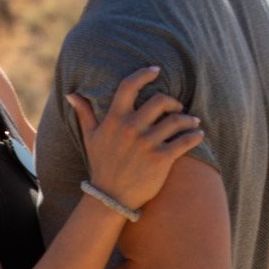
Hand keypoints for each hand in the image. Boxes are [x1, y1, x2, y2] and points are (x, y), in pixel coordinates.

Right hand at [68, 64, 203, 213]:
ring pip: (176, 120)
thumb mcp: (90, 138)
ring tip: (192, 122)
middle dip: (173, 101)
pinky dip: (194, 136)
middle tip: (178, 106)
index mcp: (114, 119)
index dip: (144, 74)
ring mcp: (147, 144)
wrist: (110, 198)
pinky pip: (184, 141)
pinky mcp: (160, 159)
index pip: (129, 86)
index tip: (156, 70)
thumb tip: (71, 95)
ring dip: (189, 119)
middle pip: (160, 101)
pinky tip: (198, 135)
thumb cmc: (101, 165)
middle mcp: (131, 128)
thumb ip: (84, 114)